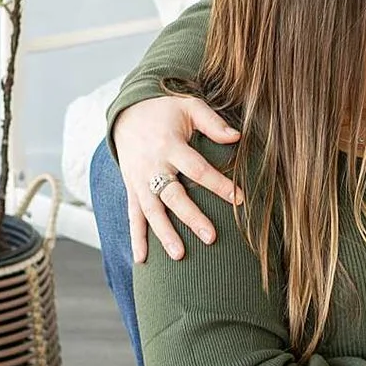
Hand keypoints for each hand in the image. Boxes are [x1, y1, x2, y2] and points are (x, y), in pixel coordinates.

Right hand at [111, 93, 243, 263]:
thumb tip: (237, 137)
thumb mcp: (188, 106)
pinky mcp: (132, 190)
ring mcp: (139, 181)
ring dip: (164, 234)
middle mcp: (152, 166)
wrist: (126, 115)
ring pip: (151, 211)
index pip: (197, 169)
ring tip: (179, 255)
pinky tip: (142, 259)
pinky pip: (133, 216)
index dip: (218, 184)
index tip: (239, 199)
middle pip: (172, 196)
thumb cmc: (165, 112)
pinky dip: (136, 238)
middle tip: (211, 237)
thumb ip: (212, 122)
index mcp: (169, 145)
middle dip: (191, 217)